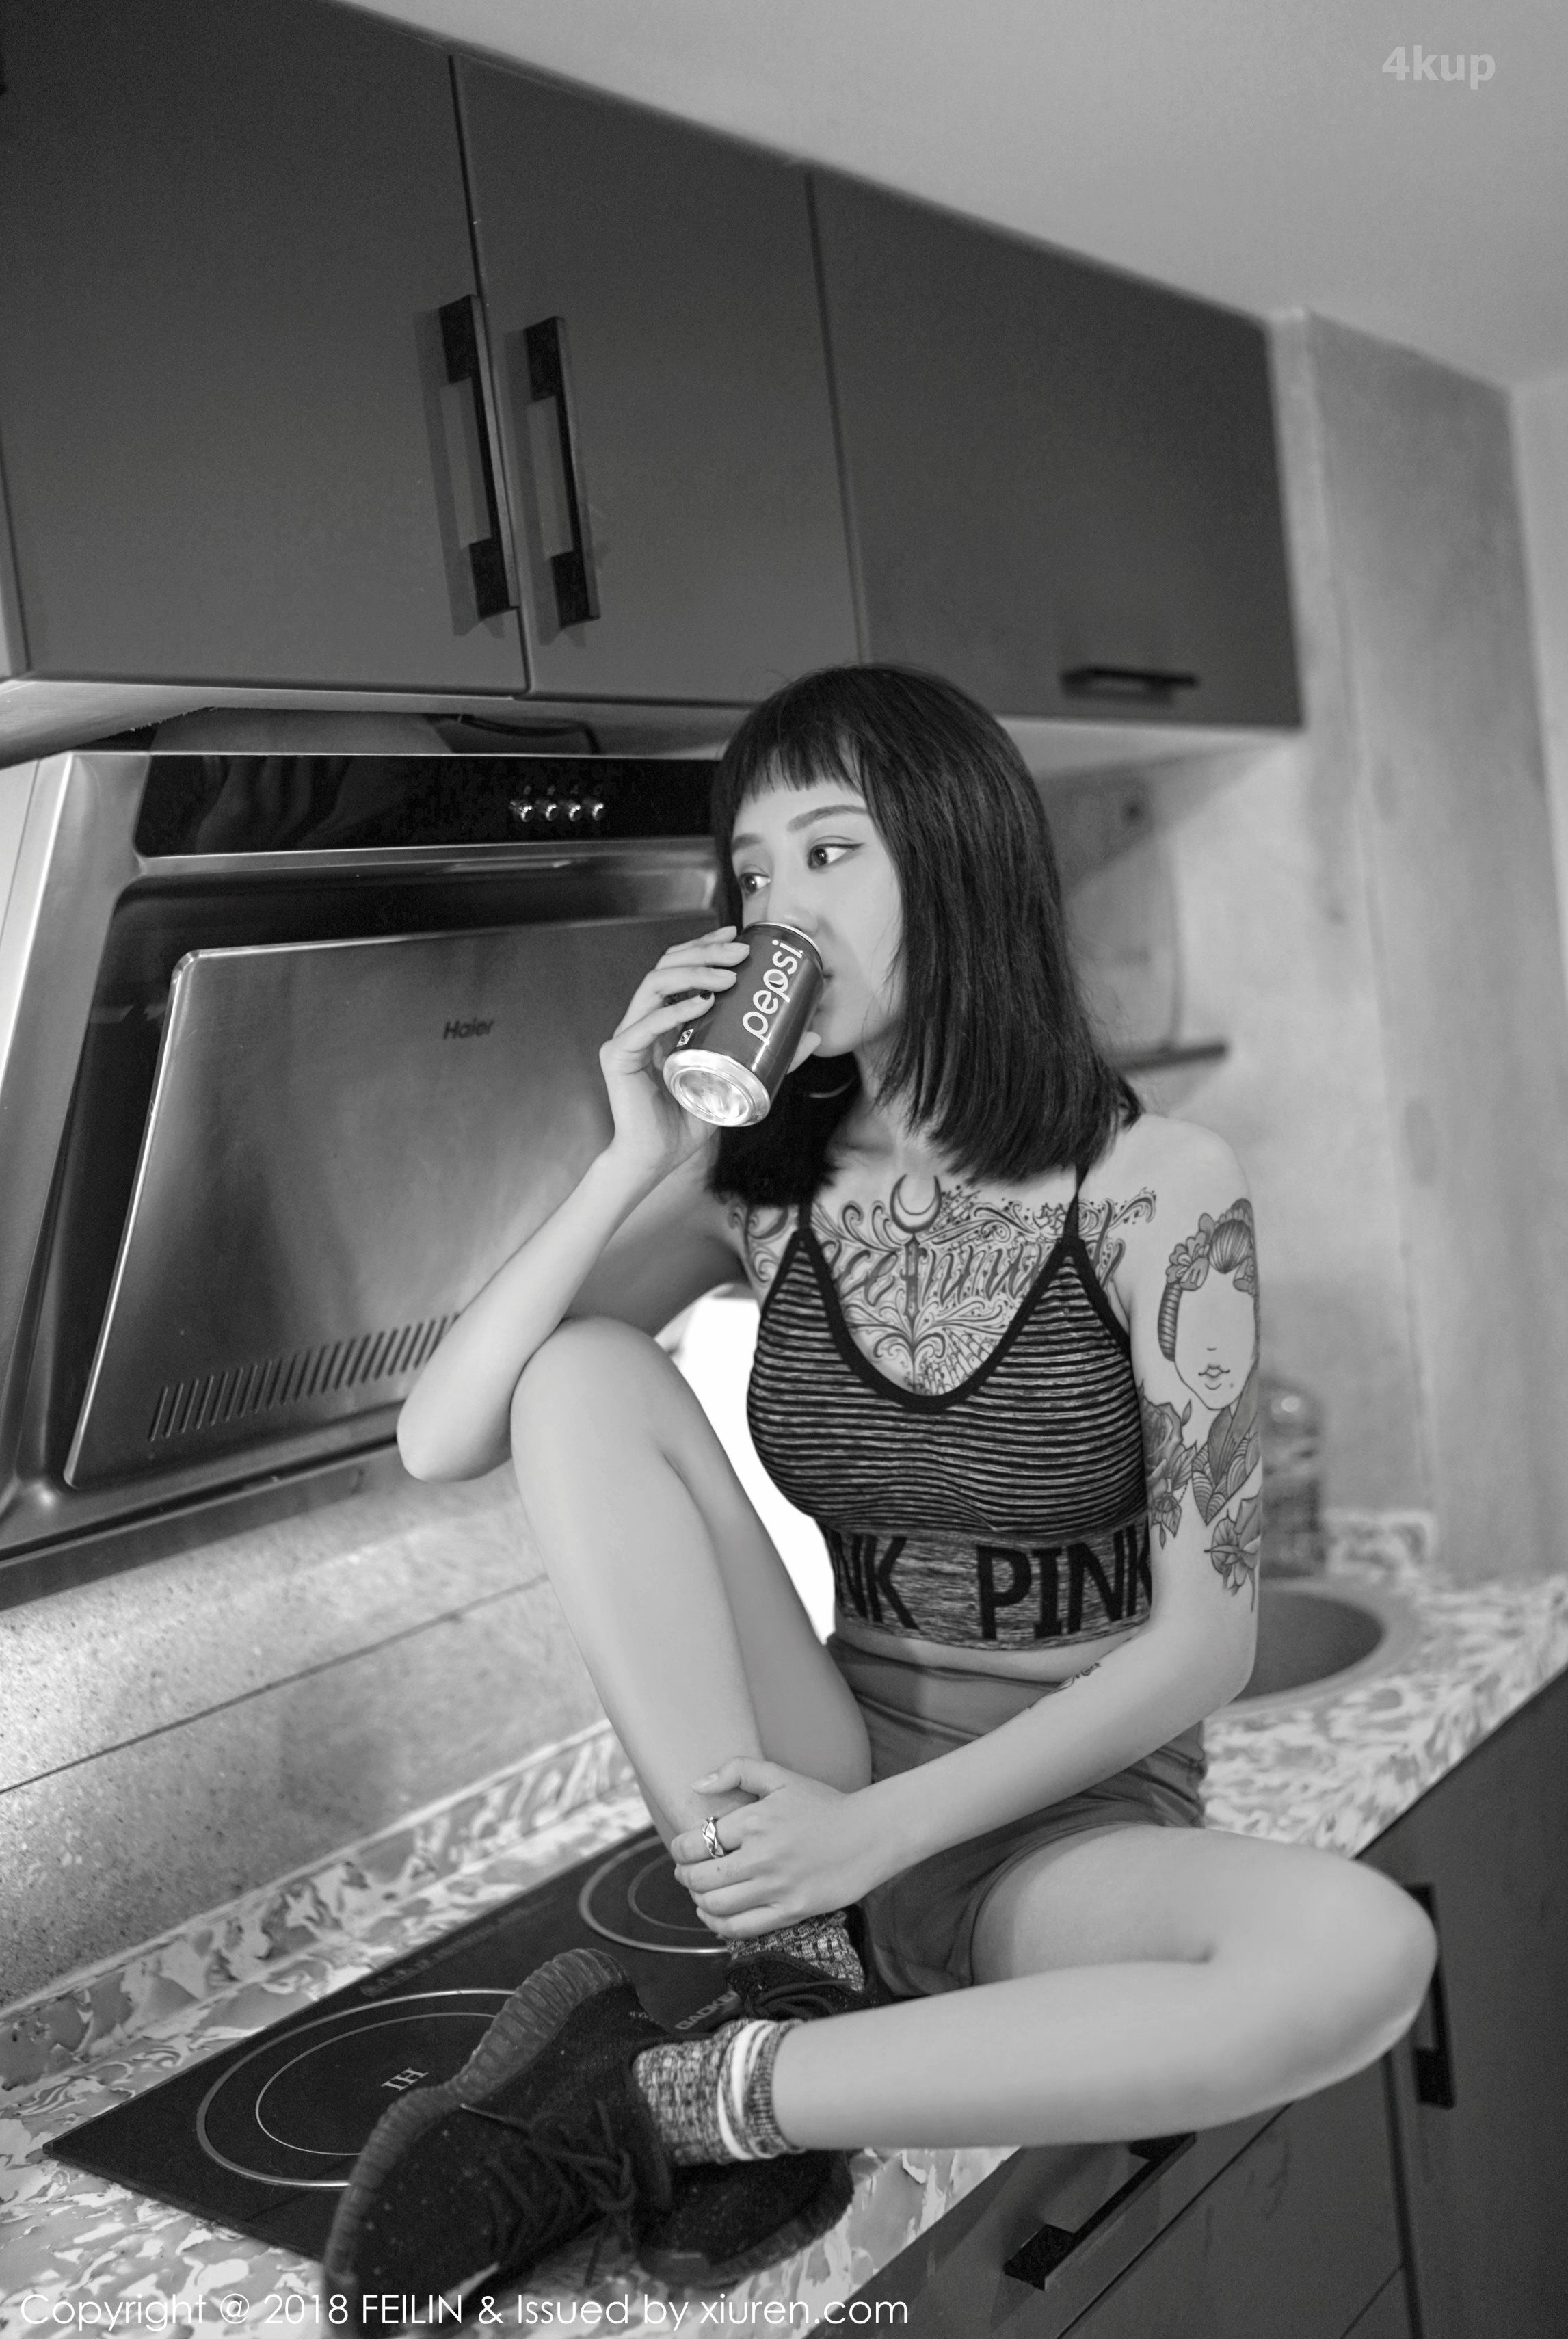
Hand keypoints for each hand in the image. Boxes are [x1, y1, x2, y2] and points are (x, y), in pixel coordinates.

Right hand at [600, 927, 822, 1181]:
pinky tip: (701, 1004)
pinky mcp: (618, 1056)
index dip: (705, 946)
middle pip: (667, 966)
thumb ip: (770, 1058)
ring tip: (728, 976)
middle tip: (741, 951)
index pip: (679, 968)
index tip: (738, 935)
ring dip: (694, 973)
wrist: (656, 1159)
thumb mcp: (737, 1080)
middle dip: (705, 952)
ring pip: (654, 984)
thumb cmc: (688, 1121)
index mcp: (664, 1019)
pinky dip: (674, 1011)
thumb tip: (812, 1036)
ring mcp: (627, 1035)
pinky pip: (645, 1025)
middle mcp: (643, 1020)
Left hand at [669, 1757, 882, 1938]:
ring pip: (716, 1905)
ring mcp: (776, 1887)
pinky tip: (713, 1916)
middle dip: (684, 1876)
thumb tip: (698, 1785)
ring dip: (698, 1901)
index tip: (681, 1850)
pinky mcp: (791, 1911)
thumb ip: (738, 1770)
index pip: (696, 1843)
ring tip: (700, 1893)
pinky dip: (718, 1925)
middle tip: (685, 1872)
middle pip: (700, 1878)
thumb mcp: (782, 1776)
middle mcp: (761, 1856)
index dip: (679, 1849)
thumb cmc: (824, 1805)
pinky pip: (741, 1928)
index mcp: (755, 1821)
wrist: (869, 1835)